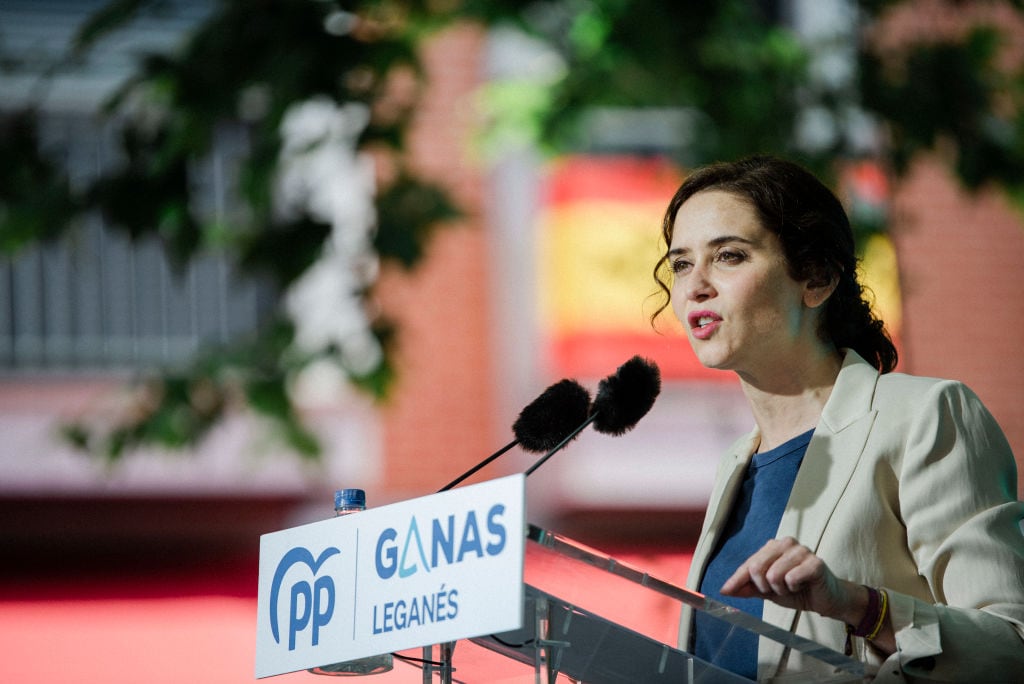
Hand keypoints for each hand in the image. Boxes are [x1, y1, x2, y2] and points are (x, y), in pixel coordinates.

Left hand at [720, 537, 862, 622]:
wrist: (825, 600)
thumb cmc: (797, 591)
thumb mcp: (768, 591)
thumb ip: (748, 587)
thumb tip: (724, 590)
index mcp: (772, 546)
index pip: (748, 564)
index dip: (736, 580)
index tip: (725, 591)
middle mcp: (785, 543)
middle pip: (757, 567)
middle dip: (764, 586)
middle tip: (778, 590)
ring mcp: (801, 550)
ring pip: (774, 575)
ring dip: (781, 589)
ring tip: (792, 587)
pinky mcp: (815, 562)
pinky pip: (791, 578)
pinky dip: (794, 588)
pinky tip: (803, 585)